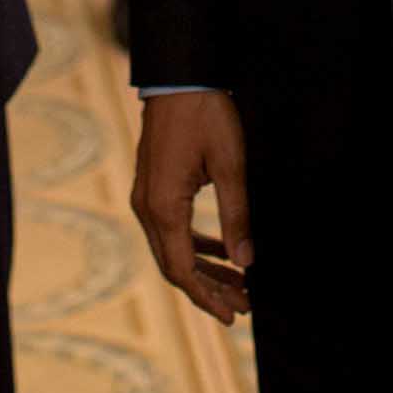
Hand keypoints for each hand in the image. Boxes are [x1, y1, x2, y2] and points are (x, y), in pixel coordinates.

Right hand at [130, 90, 253, 325]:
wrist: (177, 77)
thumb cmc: (205, 115)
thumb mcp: (230, 165)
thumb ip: (237, 216)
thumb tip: (245, 262)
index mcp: (163, 207)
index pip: (182, 270)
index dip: (208, 297)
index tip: (234, 314)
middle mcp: (147, 208)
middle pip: (175, 265)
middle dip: (210, 289)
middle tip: (243, 306)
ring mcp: (146, 198)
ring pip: (173, 249)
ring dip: (204, 269)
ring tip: (239, 285)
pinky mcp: (152, 188)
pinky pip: (171, 229)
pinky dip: (195, 245)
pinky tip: (221, 252)